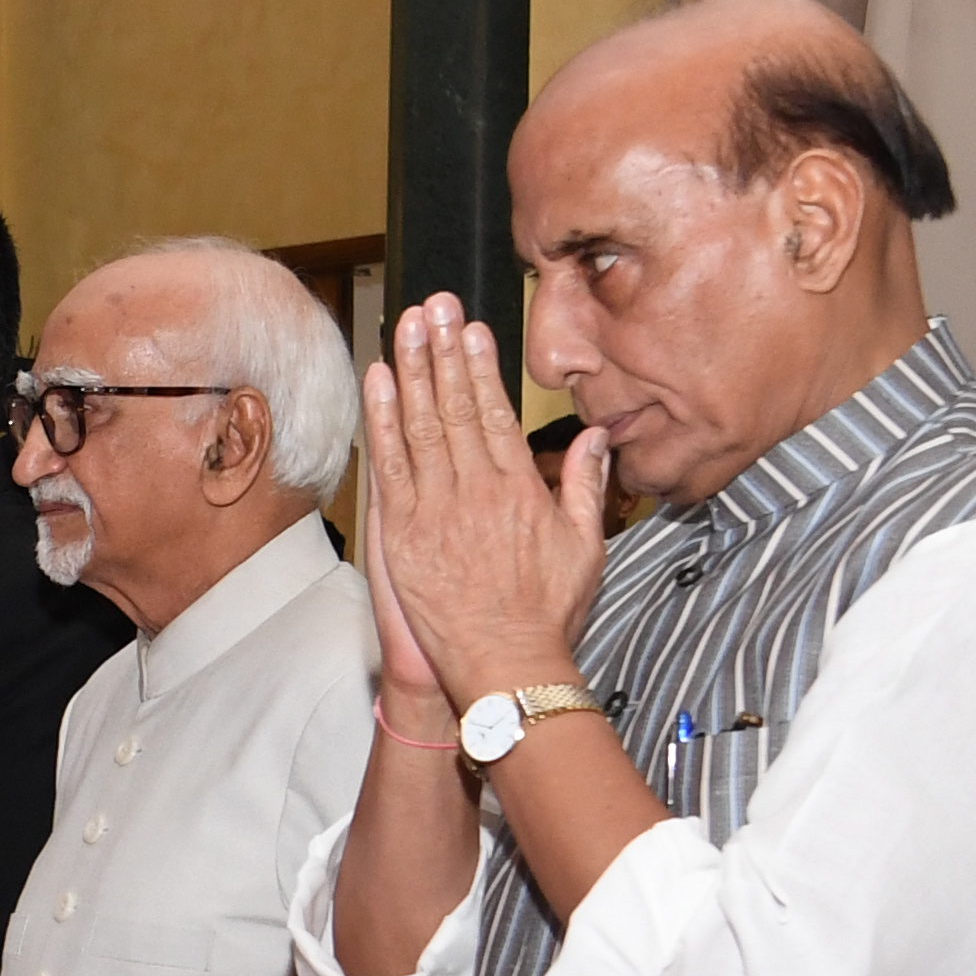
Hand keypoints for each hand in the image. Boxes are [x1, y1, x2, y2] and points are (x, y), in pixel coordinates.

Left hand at [356, 292, 605, 714]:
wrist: (505, 670)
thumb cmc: (547, 617)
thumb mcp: (586, 547)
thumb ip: (587, 485)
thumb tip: (597, 437)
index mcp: (520, 488)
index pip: (497, 411)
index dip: (481, 365)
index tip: (472, 328)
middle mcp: (477, 490)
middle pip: (456, 405)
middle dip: (442, 350)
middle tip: (434, 305)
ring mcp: (435, 509)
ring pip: (420, 424)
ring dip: (411, 370)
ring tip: (405, 325)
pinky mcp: (402, 534)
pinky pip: (389, 464)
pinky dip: (381, 420)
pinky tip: (377, 380)